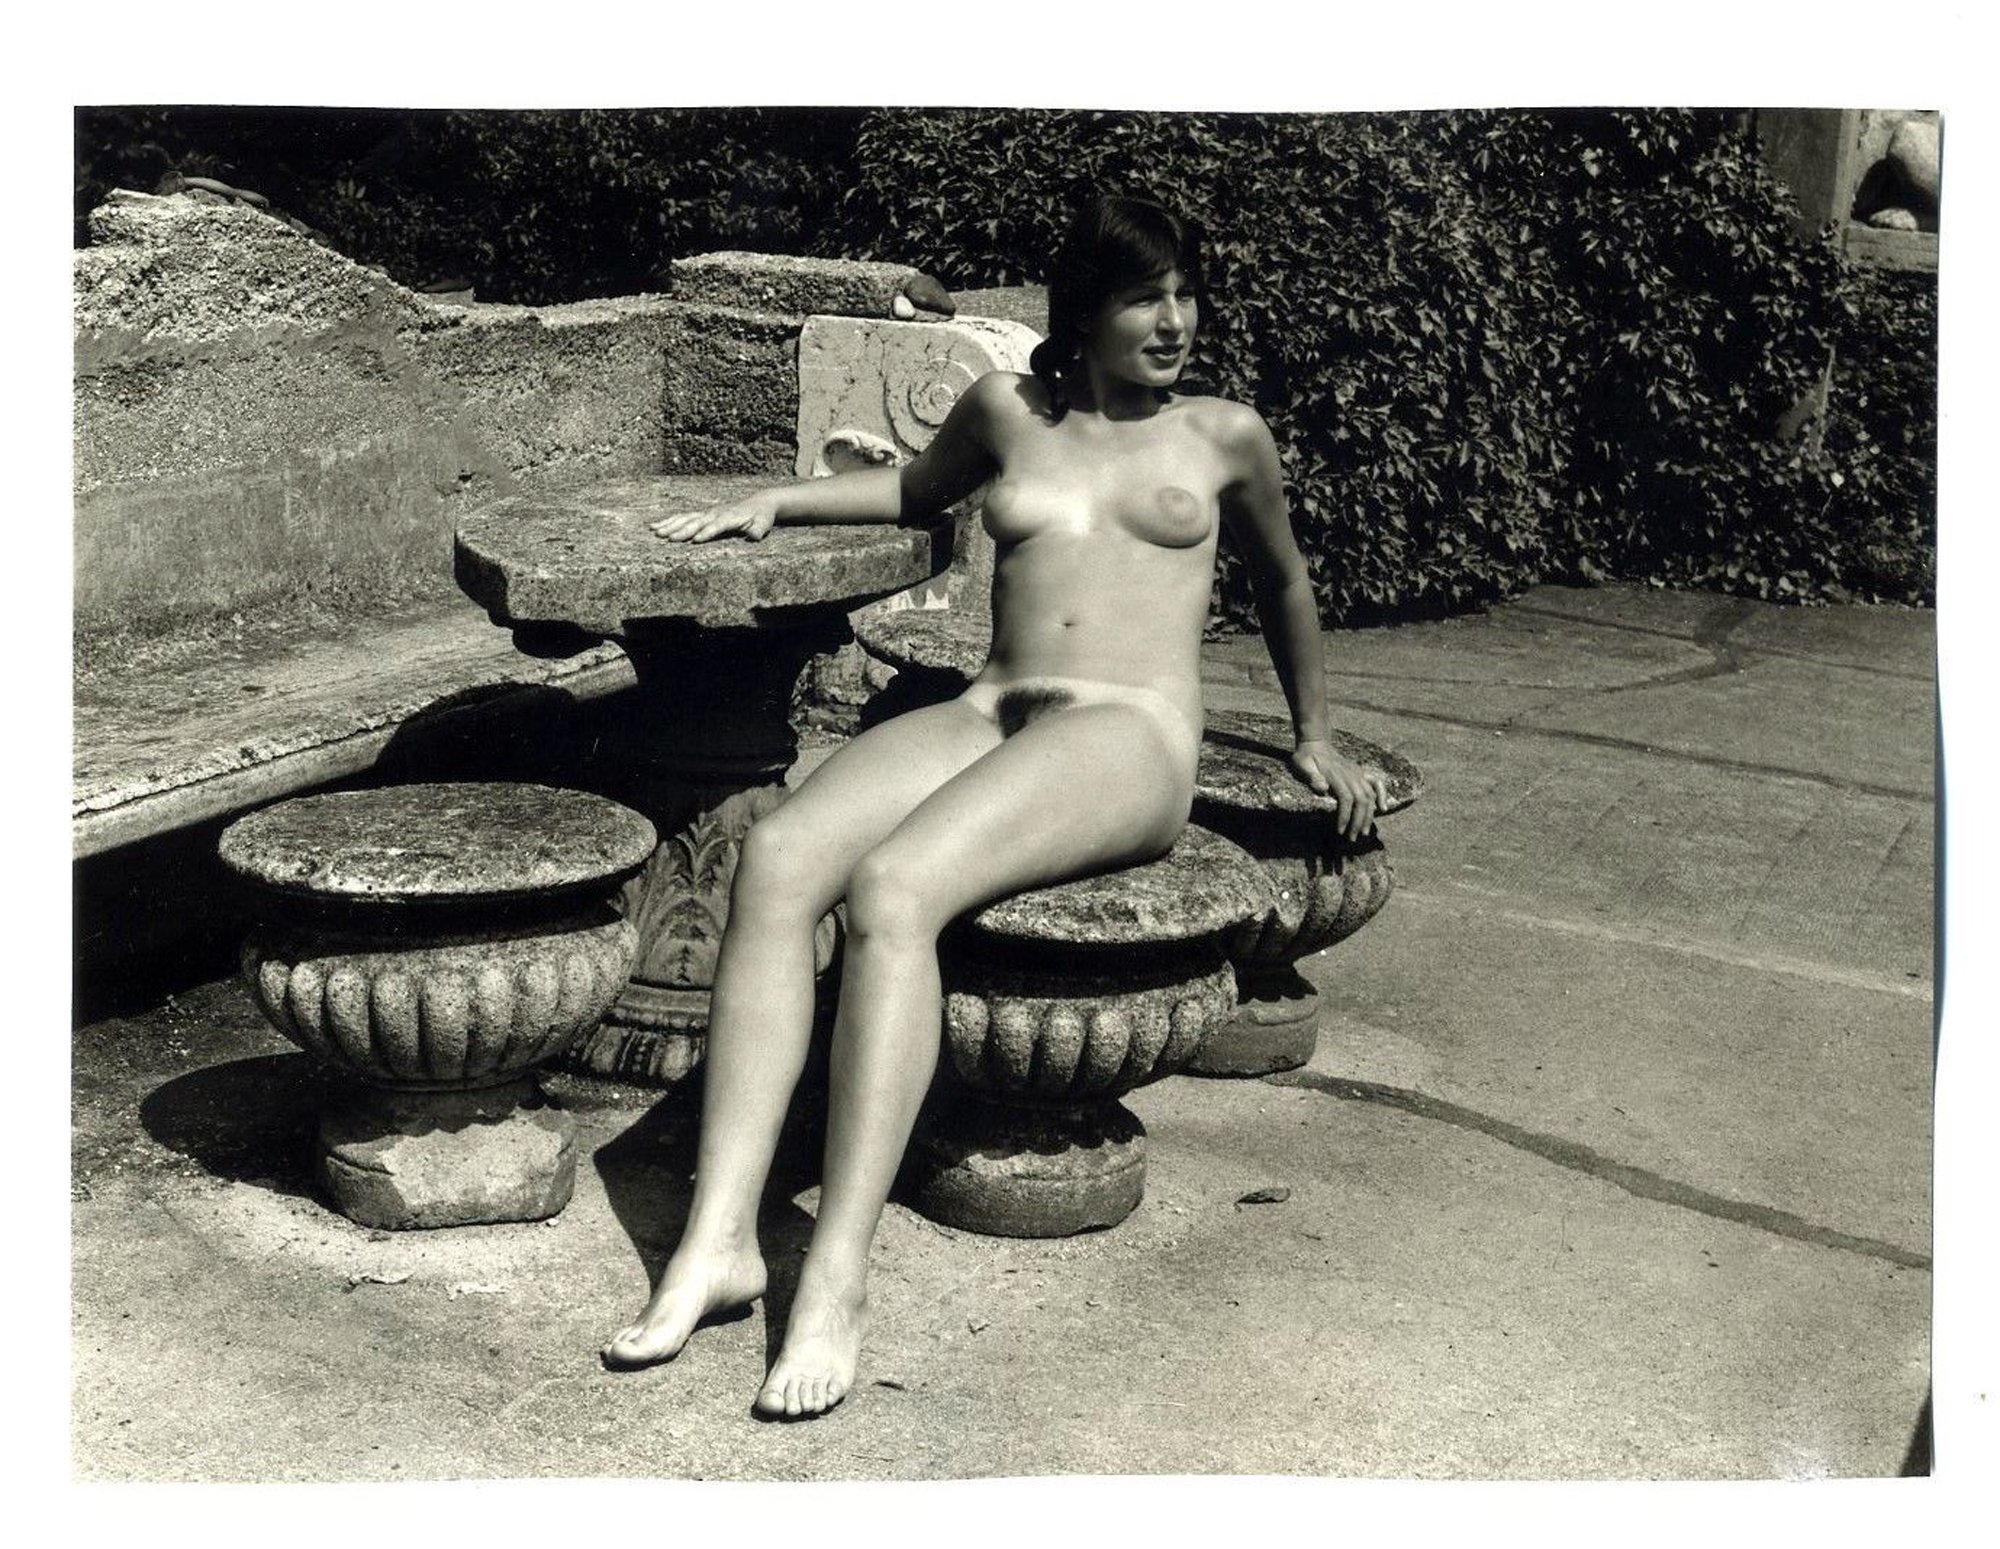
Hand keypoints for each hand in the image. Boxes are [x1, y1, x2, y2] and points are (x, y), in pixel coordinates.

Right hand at [649, 493, 778, 542]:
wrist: (759, 503)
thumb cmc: (761, 516)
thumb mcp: (764, 524)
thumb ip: (758, 530)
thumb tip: (754, 536)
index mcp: (729, 517)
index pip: (716, 525)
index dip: (706, 532)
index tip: (695, 540)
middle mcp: (715, 513)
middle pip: (696, 522)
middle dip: (682, 530)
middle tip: (667, 538)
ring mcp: (707, 513)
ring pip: (685, 518)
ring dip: (670, 525)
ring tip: (654, 531)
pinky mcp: (702, 515)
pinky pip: (682, 517)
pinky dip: (668, 521)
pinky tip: (654, 526)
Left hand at [1289, 739, 1390, 841]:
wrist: (1316, 743)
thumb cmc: (1305, 757)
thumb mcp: (1302, 764)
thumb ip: (1311, 775)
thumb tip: (1322, 788)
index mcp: (1335, 774)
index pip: (1345, 798)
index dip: (1345, 816)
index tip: (1340, 831)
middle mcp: (1351, 774)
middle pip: (1361, 800)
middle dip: (1358, 821)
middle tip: (1352, 838)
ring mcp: (1358, 773)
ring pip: (1370, 795)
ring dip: (1368, 815)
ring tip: (1363, 832)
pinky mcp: (1361, 773)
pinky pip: (1377, 783)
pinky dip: (1382, 795)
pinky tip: (1383, 809)